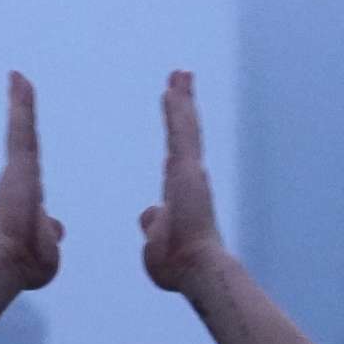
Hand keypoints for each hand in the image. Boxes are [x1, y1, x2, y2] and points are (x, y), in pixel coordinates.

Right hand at [0, 72, 62, 289]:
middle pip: (22, 138)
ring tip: (19, 76)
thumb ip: (49, 233)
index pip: (29, 162)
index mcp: (26, 197)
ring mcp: (16, 171)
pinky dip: (21, 105)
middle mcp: (17, 180)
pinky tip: (20, 80)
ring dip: (19, 101)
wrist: (8, 265)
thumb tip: (56, 226)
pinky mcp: (18, 166)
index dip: (28, 143)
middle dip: (20, 111)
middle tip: (18, 85)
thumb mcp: (46, 248)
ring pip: (20, 128)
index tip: (26, 127)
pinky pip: (21, 128)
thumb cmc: (26, 265)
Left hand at [141, 70, 228, 290]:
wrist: (195, 270)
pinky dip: (178, 110)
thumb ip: (154, 225)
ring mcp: (191, 172)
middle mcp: (189, 178)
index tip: (174, 114)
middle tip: (180, 80)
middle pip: (185, 134)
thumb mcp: (156, 243)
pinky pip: (181, 132)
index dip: (176, 133)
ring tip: (178, 74)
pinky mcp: (189, 170)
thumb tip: (149, 214)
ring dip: (182, 100)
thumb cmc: (177, 266)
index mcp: (180, 193)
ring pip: (185, 128)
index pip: (175, 154)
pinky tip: (173, 89)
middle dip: (183, 106)